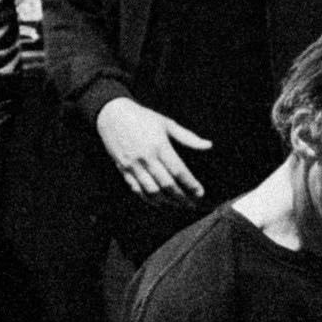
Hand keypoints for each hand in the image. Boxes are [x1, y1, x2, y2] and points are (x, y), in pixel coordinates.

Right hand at [96, 97, 211, 205]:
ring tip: (178, 206)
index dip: (190, 184)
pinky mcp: (123, 169)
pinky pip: (136, 188)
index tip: (200, 193)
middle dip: (182, 197)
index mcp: (159, 146)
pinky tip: (159, 203)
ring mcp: (133, 165)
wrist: (111, 115)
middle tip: (193, 204)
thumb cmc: (143, 118)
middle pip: (166, 184)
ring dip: (166, 201)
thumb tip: (209, 145)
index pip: (178, 171)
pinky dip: (148, 198)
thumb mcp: (167, 123)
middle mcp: (146, 157)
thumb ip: (188, 137)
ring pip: (151, 190)